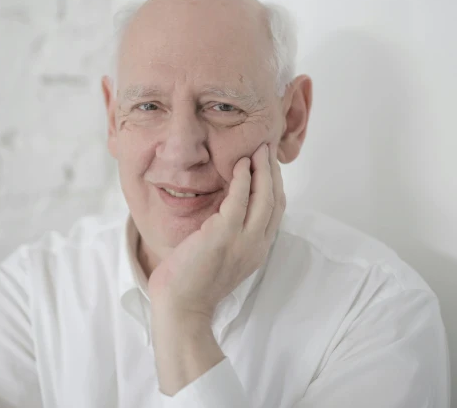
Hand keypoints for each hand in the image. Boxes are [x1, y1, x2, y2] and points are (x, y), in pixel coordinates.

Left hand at [148, 143, 285, 319]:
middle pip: (276, 201)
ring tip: (258, 150)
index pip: (275, 213)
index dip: (276, 186)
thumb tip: (225, 212)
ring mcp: (243, 241)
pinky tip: (241, 164)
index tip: (269, 167)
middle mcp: (257, 246)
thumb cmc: (192, 283)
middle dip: (273, 173)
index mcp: (257, 251)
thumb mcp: (221, 257)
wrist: (180, 306)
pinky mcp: (224, 235)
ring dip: (263, 170)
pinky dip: (243, 178)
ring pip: (264, 197)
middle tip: (267, 150)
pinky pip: (240, 199)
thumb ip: (229, 236)